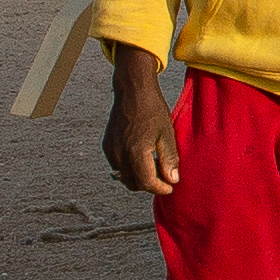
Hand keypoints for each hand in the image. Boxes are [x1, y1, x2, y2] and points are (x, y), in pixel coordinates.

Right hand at [99, 43, 180, 198]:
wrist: (132, 91)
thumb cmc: (153, 110)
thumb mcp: (167, 134)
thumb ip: (169, 159)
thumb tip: (172, 180)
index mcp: (135, 151)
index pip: (146, 183)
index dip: (159, 188)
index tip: (170, 187)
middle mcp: (119, 153)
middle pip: (133, 183)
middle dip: (150, 185)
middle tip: (164, 176)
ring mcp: (110, 150)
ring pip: (124, 177)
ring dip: (139, 178)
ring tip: (155, 165)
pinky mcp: (106, 146)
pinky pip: (118, 166)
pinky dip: (130, 168)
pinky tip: (143, 157)